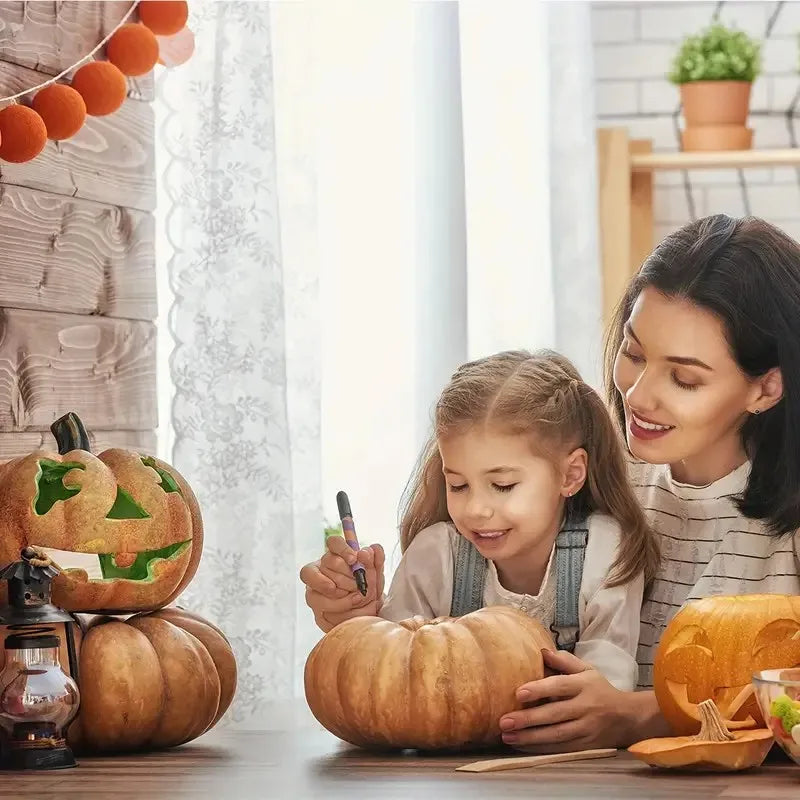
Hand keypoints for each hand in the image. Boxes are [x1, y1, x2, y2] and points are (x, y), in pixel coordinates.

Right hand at [299, 536, 384, 631]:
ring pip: (323, 581)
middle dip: (347, 573)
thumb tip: (372, 549)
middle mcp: (322, 568)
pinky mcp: (314, 603)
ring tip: (359, 596)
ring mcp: (315, 585)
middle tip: (360, 582)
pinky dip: (338, 603)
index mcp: (336, 556)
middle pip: (328, 560)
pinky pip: (318, 600)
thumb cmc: (368, 590)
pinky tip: (350, 603)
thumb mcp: (376, 574)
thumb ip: (376, 559)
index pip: (333, 542)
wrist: (366, 614)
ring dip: (344, 589)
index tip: (354, 559)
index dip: (342, 549)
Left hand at [497, 649, 633, 752]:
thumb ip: (564, 660)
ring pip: (556, 736)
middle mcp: (585, 708)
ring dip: (530, 738)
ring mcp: (586, 729)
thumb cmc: (599, 690)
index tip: (519, 693)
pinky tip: (521, 746)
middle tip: (504, 721)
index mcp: (584, 685)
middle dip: (528, 719)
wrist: (628, 718)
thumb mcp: (587, 670)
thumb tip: (541, 651)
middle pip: (555, 715)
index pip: (560, 686)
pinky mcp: (585, 746)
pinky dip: (539, 749)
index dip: (540, 690)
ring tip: (507, 736)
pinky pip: (560, 749)